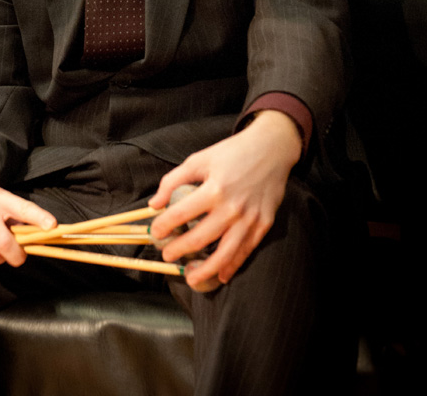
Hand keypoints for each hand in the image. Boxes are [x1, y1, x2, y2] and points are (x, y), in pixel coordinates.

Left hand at [149, 110, 301, 290]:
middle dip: (179, 250)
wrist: (272, 148)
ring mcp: (249, 218)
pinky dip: (233, 266)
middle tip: (167, 256)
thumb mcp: (199, 159)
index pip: (180, 214)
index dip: (163, 226)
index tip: (155, 232)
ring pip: (225, 254)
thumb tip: (154, 204)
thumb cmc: (232, 152)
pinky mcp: (263, 224)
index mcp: (213, 188)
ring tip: (191, 278)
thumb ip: (173, 180)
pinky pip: (246, 250)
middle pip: (200, 238)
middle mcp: (231, 207)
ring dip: (205, 270)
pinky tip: (222, 275)